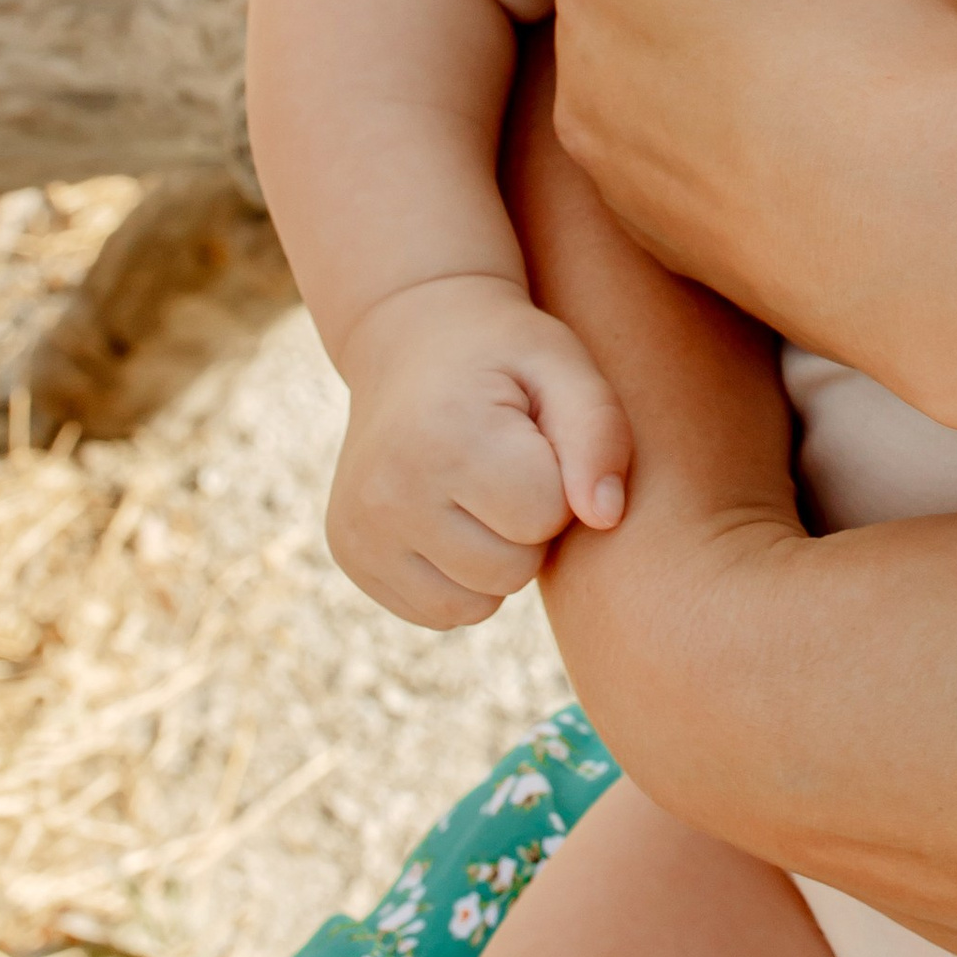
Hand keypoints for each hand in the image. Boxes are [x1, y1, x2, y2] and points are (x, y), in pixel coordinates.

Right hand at [328, 275, 631, 630]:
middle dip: (530, 526)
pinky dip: (461, 579)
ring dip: (497, 559)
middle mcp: (388, 488)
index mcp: (446, 436)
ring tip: (481, 492)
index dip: (561, 483)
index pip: (546, 516)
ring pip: (477, 605)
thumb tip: (605, 518)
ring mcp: (360, 530)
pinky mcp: (351, 556)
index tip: (536, 439)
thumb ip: (600, 434)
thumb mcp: (565, 367)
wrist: (412, 342)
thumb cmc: (505, 358)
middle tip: (508, 464)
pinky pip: (439, 613)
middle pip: (513, 569)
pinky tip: (453, 518)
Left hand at [468, 0, 956, 317]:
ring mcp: (637, 190)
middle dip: (710, 1)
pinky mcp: (696, 261)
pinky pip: (715, 183)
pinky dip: (760, 160)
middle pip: (645, 16)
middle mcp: (583, 98)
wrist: (917, 211)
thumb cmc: (839, 16)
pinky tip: (830, 151)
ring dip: (734, 86)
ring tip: (835, 74)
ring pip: (675, 104)